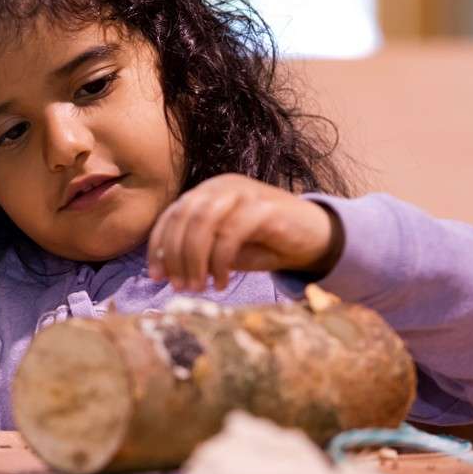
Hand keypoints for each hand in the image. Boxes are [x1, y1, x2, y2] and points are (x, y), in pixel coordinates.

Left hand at [147, 173, 341, 291]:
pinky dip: (220, 261)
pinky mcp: (265, 207)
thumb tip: (164, 269)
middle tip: (180, 286)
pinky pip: (231, 233)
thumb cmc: (264, 244)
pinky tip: (222, 282)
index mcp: (207, 192)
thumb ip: (195, 250)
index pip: (172, 215)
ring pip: (204, 223)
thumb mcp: (222, 248)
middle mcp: (221, 186)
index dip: (158, 246)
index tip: (156, 277)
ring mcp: (244, 193)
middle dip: (176, 256)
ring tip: (198, 287)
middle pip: (184, 218)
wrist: (315, 237)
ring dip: (195, 260)